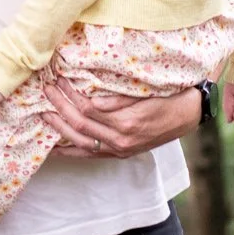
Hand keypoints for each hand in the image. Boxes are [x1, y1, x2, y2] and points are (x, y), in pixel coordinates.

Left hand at [42, 79, 204, 158]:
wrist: (188, 115)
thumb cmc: (168, 96)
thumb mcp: (144, 91)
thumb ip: (116, 97)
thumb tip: (87, 95)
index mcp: (128, 122)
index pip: (88, 109)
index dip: (70, 94)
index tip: (59, 79)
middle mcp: (122, 139)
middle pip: (80, 125)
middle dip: (59, 108)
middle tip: (46, 91)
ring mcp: (120, 149)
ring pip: (81, 143)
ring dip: (60, 128)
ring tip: (44, 114)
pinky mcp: (120, 154)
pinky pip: (90, 155)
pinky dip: (71, 150)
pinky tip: (55, 147)